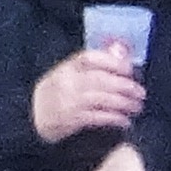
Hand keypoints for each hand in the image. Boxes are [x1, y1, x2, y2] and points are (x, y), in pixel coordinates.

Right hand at [28, 46, 148, 139]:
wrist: (30, 119)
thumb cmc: (56, 94)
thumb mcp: (69, 74)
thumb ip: (96, 63)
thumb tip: (122, 49)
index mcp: (66, 67)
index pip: (90, 58)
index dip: (113, 62)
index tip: (130, 69)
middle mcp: (66, 82)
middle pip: (101, 80)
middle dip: (125, 86)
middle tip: (141, 93)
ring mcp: (67, 101)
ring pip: (102, 99)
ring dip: (124, 104)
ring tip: (136, 107)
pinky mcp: (69, 120)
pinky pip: (97, 118)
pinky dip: (114, 119)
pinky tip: (125, 121)